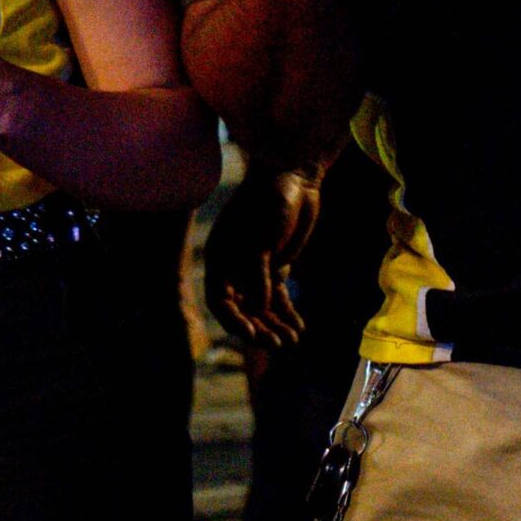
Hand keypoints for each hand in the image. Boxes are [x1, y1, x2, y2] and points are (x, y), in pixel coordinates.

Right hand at [203, 161, 323, 346]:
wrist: (293, 176)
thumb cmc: (269, 203)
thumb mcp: (261, 241)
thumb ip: (257, 277)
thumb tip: (257, 310)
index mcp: (221, 260)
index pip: (221, 302)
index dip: (234, 321)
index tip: (251, 335)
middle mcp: (235, 267)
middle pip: (243, 309)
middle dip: (259, 328)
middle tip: (278, 344)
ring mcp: (256, 267)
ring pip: (262, 306)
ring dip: (275, 325)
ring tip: (292, 341)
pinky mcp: (276, 264)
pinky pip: (279, 295)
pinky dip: (287, 311)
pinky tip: (299, 327)